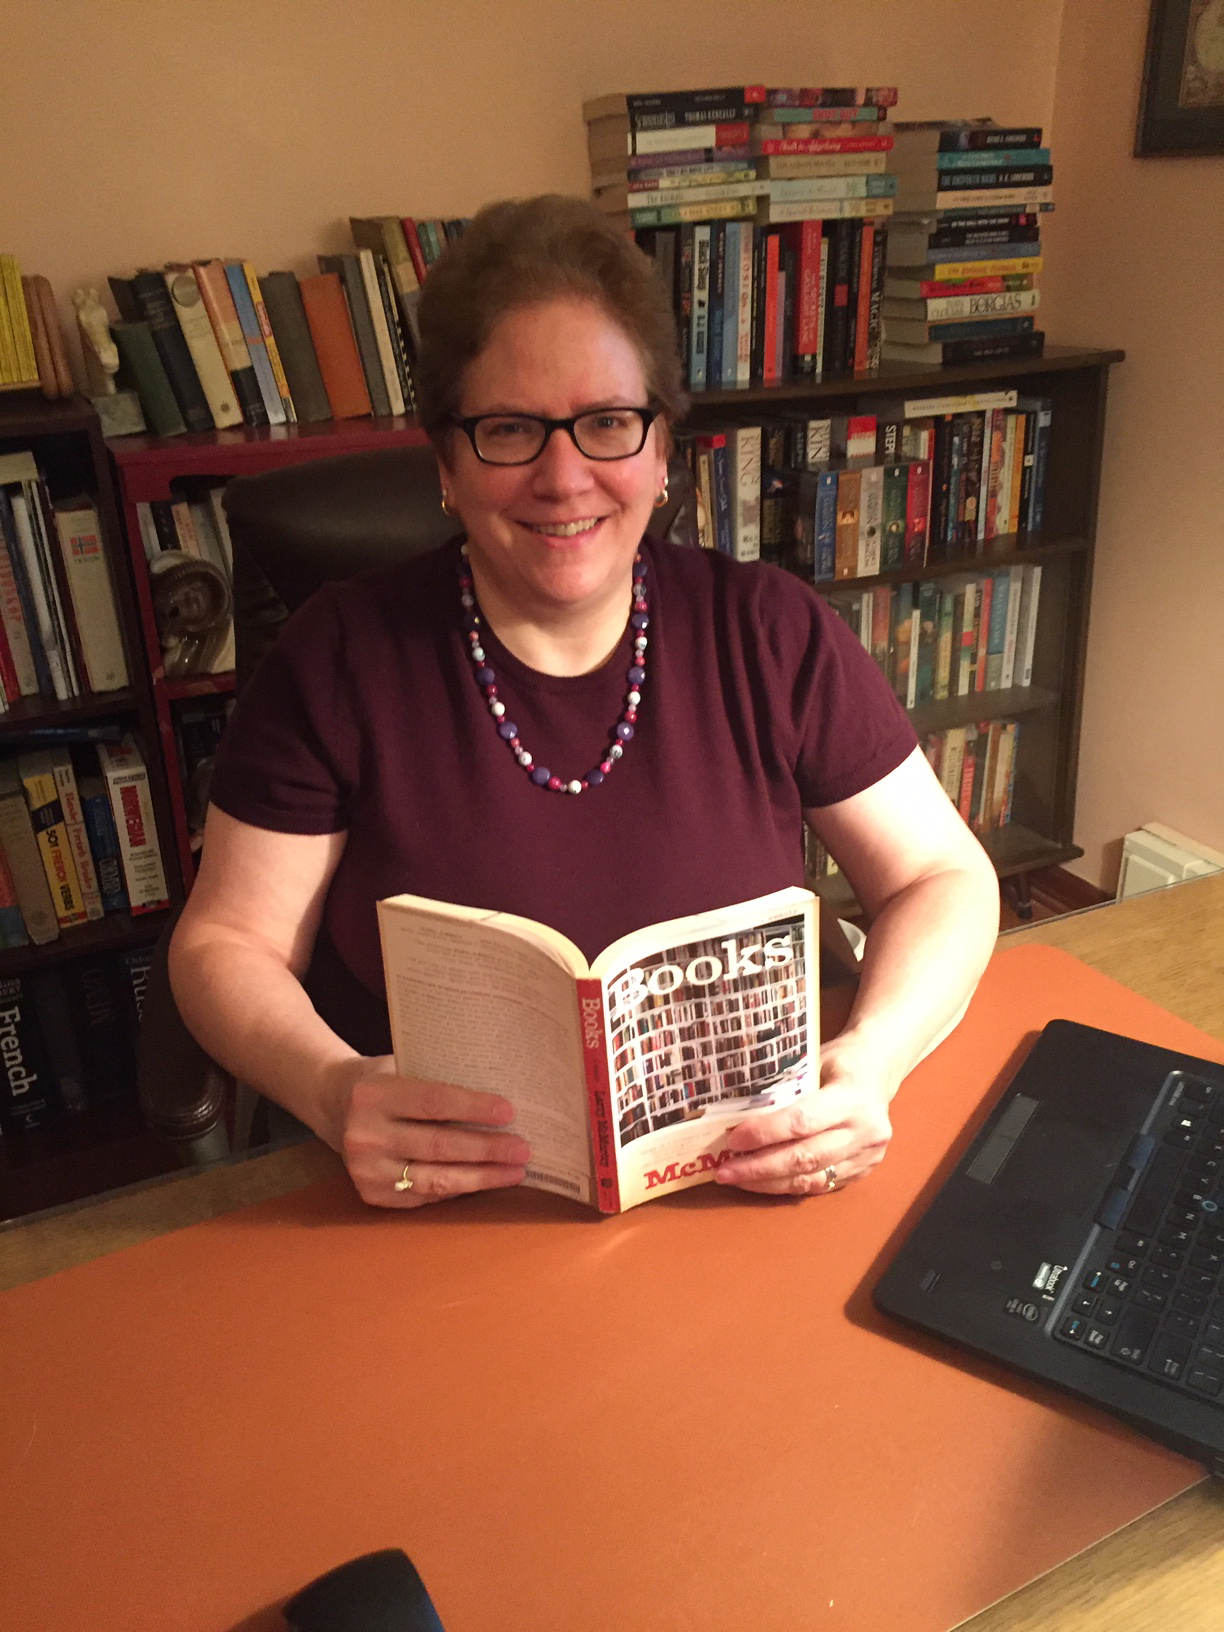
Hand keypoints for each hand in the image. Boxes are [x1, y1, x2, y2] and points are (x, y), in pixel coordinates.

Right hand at [324, 1055, 531, 1208]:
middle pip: (438, 1146)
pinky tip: (485, 1181)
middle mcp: (365, 1136)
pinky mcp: (372, 1195)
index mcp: (373, 1095)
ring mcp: (366, 1170)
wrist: (333, 1104)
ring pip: (435, 1179)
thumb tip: (502, 1092)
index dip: (473, 1108)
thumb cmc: (382, 1080)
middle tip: (523, 1149)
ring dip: (481, 1177)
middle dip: (487, 1149)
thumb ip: (438, 1078)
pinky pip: (426, 1196)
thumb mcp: (401, 1065)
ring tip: (515, 1171)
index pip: (432, 1103)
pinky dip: (459, 1188)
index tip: (509, 1111)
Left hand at [713, 1030, 895, 1196]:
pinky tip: (763, 1183)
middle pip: (805, 1157)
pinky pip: (821, 1185)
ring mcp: (868, 1155)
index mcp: (852, 1098)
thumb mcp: (815, 1062)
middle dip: (760, 1168)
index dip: (765, 1133)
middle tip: (725, 1172)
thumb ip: (786, 1088)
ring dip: (769, 1183)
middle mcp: (865, 1131)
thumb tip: (736, 1111)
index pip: (802, 1121)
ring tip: (737, 1180)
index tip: (733, 1140)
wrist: (879, 1072)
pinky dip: (789, 1186)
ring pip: (812, 1178)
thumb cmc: (839, 1061)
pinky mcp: (864, 1171)